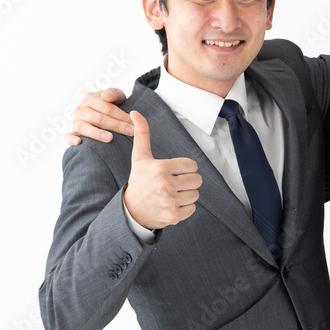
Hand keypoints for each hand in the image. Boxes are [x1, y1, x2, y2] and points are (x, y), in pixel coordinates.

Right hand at [65, 88, 131, 145]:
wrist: (104, 115)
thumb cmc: (112, 105)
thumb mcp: (116, 96)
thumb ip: (114, 93)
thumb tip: (106, 96)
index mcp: (90, 98)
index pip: (107, 108)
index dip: (121, 115)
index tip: (133, 123)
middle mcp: (81, 109)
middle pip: (98, 118)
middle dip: (116, 125)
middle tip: (130, 132)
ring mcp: (76, 121)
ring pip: (84, 127)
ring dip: (97, 133)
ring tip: (110, 138)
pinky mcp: (73, 132)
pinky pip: (68, 136)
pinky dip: (71, 139)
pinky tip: (79, 142)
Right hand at [124, 111, 201, 228]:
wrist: (131, 211)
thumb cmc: (139, 181)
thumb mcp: (140, 157)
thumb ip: (142, 134)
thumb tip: (135, 113)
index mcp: (161, 168)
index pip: (192, 165)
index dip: (185, 168)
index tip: (174, 172)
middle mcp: (166, 185)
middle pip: (197, 180)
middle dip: (188, 181)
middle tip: (174, 183)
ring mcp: (170, 201)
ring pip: (196, 194)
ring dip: (187, 194)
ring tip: (172, 194)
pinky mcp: (174, 216)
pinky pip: (193, 208)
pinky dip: (185, 208)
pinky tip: (172, 204)